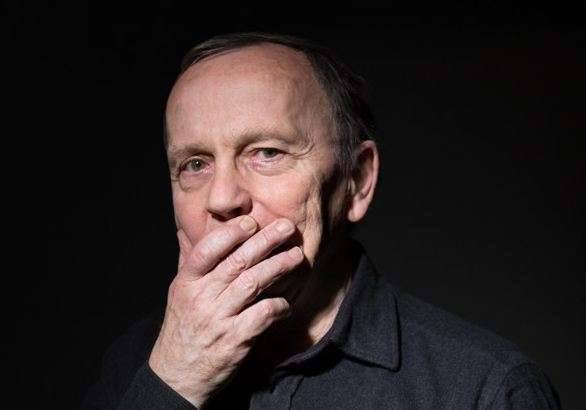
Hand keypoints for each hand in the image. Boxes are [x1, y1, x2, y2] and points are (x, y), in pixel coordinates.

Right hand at [148, 216, 303, 406]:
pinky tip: (287, 303)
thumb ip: (195, 267)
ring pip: (253, 283)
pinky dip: (278, 305)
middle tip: (287, 227)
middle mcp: (201, 298)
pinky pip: (262, 315)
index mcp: (186, 283)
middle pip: (237, 262)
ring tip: (296, 256)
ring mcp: (218, 319)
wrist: (177, 375)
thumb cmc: (183, 329)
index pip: (207, 250)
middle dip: (265, 241)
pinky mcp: (235, 340)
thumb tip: (207, 234)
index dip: (231, 233)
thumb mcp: (180, 294)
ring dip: (278, 267)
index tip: (251, 222)